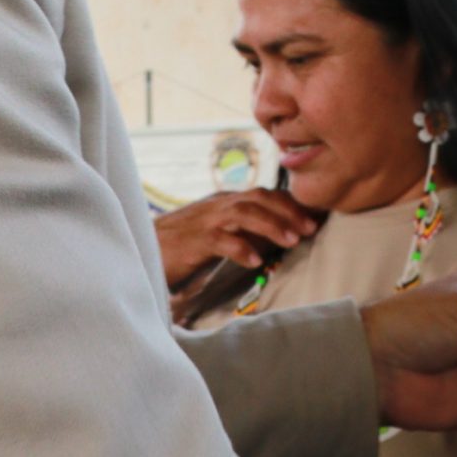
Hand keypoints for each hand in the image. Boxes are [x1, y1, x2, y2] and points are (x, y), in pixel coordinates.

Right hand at [154, 189, 322, 289]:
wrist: (141, 248)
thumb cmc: (182, 245)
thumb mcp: (218, 233)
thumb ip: (243, 232)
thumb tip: (276, 238)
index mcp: (225, 202)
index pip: (264, 195)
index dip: (291, 205)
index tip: (315, 218)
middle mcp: (218, 205)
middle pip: (258, 199)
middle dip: (288, 212)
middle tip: (310, 229)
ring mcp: (205, 220)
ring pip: (244, 213)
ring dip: (271, 225)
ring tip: (291, 241)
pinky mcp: (192, 240)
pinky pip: (219, 240)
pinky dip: (239, 248)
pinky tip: (254, 261)